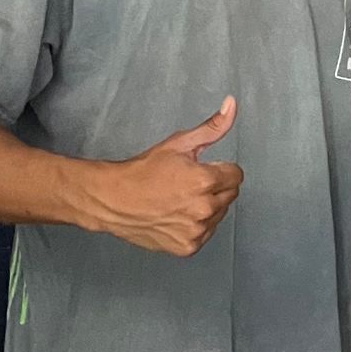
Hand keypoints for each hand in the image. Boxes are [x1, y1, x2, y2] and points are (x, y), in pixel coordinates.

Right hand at [70, 97, 243, 255]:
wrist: (114, 199)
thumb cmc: (143, 171)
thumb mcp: (179, 143)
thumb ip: (212, 127)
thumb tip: (232, 105)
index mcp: (205, 180)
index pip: (236, 175)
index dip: (220, 169)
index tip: (201, 170)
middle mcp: (204, 208)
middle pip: (230, 195)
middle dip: (215, 187)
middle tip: (188, 183)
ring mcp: (196, 230)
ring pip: (219, 215)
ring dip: (207, 207)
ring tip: (180, 200)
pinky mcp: (188, 246)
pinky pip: (206, 233)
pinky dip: (196, 225)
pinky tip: (176, 215)